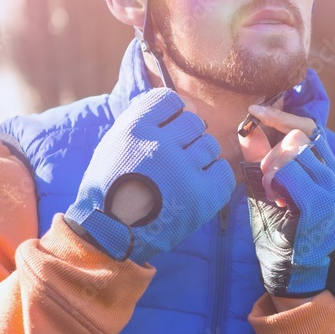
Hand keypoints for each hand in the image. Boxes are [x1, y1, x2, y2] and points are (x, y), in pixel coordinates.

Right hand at [64, 88, 234, 264]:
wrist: (111, 234)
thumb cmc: (113, 186)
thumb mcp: (114, 144)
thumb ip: (142, 120)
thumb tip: (179, 103)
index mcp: (134, 129)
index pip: (169, 99)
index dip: (172, 113)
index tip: (167, 129)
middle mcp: (160, 146)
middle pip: (194, 122)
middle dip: (186, 138)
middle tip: (171, 161)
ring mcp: (184, 170)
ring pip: (210, 145)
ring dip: (199, 159)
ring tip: (180, 177)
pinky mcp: (203, 195)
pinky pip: (223, 171)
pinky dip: (213, 178)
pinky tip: (195, 189)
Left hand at [239, 104, 334, 298]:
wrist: (294, 274)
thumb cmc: (280, 233)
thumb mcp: (267, 190)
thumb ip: (259, 158)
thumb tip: (245, 128)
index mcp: (328, 170)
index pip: (309, 127)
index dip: (282, 116)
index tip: (254, 110)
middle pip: (298, 137)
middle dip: (273, 154)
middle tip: (270, 185)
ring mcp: (332, 189)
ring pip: (292, 152)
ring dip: (273, 170)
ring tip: (275, 197)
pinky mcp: (321, 203)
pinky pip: (289, 172)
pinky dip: (275, 181)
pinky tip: (277, 201)